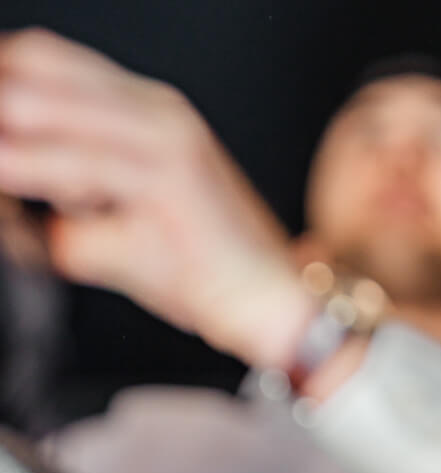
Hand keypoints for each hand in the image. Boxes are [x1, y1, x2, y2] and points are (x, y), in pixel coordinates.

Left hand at [0, 28, 313, 367]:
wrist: (279, 308)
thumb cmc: (208, 271)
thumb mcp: (129, 219)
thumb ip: (72, 196)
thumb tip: (12, 214)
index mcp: (150, 110)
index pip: (48, 62)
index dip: (0, 76)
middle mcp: (159, 115)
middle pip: (41, 77)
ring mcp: (167, 148)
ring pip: (55, 127)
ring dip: (9, 153)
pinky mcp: (172, 192)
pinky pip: (85, 182)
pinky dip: (40, 198)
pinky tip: (24, 231)